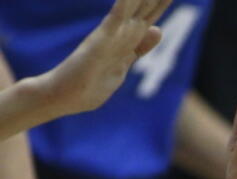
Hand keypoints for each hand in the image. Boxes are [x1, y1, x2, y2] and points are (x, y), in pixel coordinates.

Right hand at [40, 0, 172, 117]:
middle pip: (143, 11)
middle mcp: (119, 35)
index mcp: (126, 41)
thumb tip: (158, 30)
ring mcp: (109, 37)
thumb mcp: (123, 65)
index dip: (161, 4)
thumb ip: (139, 48)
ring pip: (132, 10)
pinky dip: (124, 7)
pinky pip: (115, 22)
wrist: (60, 96)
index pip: (148, 18)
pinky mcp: (98, 43)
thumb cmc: (88, 85)